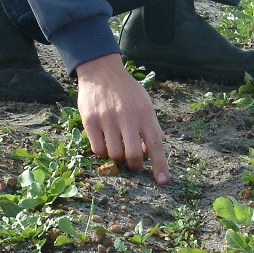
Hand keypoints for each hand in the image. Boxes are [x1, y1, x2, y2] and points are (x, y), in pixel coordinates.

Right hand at [76, 53, 169, 184]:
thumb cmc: (126, 90)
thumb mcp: (145, 103)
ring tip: (117, 147)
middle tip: (132, 163)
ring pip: (114, 155)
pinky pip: (98, 149)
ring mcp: (108, 118)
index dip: (160, 164)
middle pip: (133, 154)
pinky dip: (103, 152)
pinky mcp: (90, 120)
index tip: (163, 181)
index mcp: (145, 112)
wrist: (101, 71)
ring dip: (117, 157)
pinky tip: (104, 142)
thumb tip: (149, 153)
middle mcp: (127, 116)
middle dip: (134, 165)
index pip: (156, 143)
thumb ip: (150, 126)